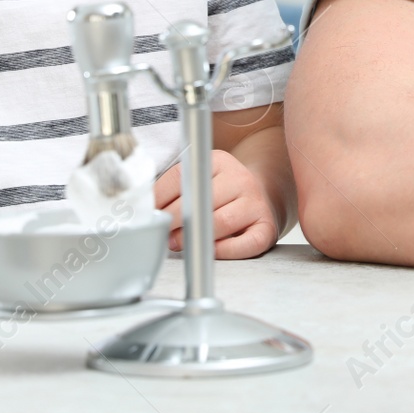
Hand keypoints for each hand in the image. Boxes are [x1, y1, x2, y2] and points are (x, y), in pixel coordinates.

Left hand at [155, 148, 280, 258]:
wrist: (260, 197)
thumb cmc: (221, 194)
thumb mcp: (199, 180)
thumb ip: (175, 190)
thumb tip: (146, 212)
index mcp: (218, 161)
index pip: (181, 177)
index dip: (160, 199)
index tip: (150, 214)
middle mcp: (240, 178)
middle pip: (201, 200)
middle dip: (175, 221)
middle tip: (163, 233)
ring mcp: (256, 202)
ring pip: (222, 222)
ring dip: (195, 237)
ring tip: (178, 243)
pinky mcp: (267, 227)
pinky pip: (245, 244)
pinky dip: (224, 251)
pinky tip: (210, 251)